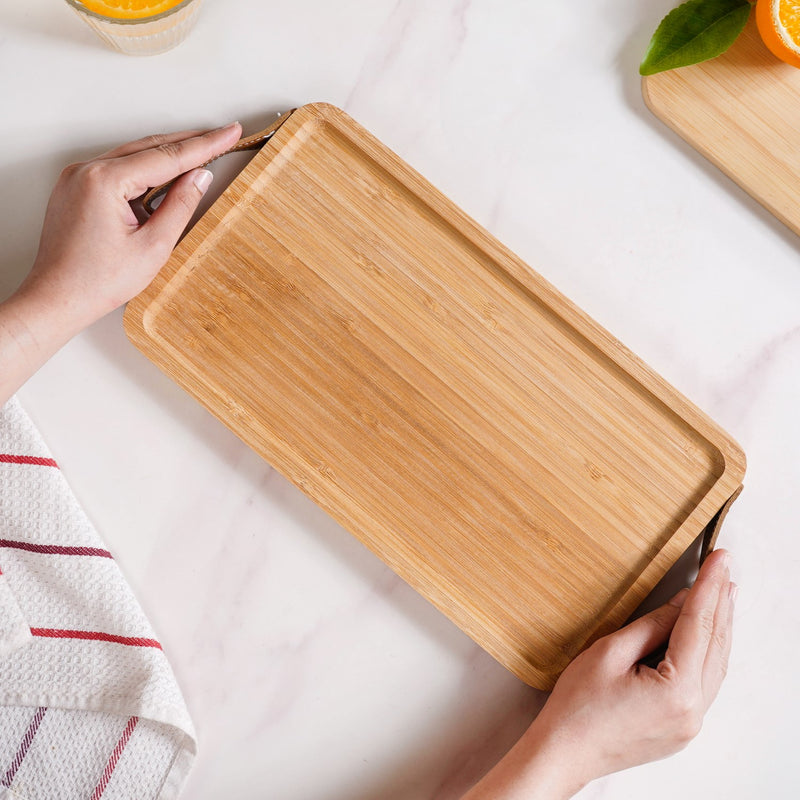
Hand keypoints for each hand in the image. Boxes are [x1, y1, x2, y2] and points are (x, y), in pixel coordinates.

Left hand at [20, 122, 241, 331]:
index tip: (229, 133)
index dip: (205, 145)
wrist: (57, 299)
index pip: (168, 156)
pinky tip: (165, 176)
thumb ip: (181, 206)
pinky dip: (144, 170)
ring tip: (200, 157)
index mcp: (104, 180)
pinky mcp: (76, 189)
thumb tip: (200, 177)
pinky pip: (117, 169)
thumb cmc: (97, 281)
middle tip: (222, 137)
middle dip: (189, 143)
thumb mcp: (154, 246)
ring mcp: (78, 177)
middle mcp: (86, 170)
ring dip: (167, 157)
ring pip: (133, 156)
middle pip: (150, 147)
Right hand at [461, 549, 735, 798]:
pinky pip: (705, 682)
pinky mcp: (682, 727)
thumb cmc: (577, 705)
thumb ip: (651, 627)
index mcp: (677, 691)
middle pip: (716, 645)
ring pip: (716, 665)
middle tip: (725, 567)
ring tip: (723, 592)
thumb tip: (682, 604)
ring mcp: (690, 723)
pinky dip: (708, 652)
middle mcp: (694, 711)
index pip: (699, 626)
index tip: (720, 559)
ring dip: (719, 627)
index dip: (708, 587)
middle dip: (721, 602)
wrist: (564, 752)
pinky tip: (707, 633)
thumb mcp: (609, 652)